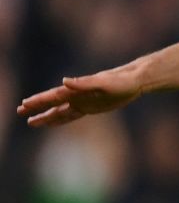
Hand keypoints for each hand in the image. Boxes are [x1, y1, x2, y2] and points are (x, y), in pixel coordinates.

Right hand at [17, 66, 143, 127]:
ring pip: (59, 111)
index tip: (25, 104)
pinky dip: (61, 119)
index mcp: (77, 90)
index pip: (54, 96)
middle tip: (19, 111)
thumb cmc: (121, 81)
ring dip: (45, 116)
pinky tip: (53, 122)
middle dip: (36, 108)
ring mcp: (83, 102)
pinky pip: (72, 115)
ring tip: (31, 122)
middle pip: (52, 104)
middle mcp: (77, 95)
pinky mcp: (91, 107)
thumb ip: (83, 83)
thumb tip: (64, 81)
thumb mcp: (103, 82)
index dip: (39, 101)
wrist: (134, 81)